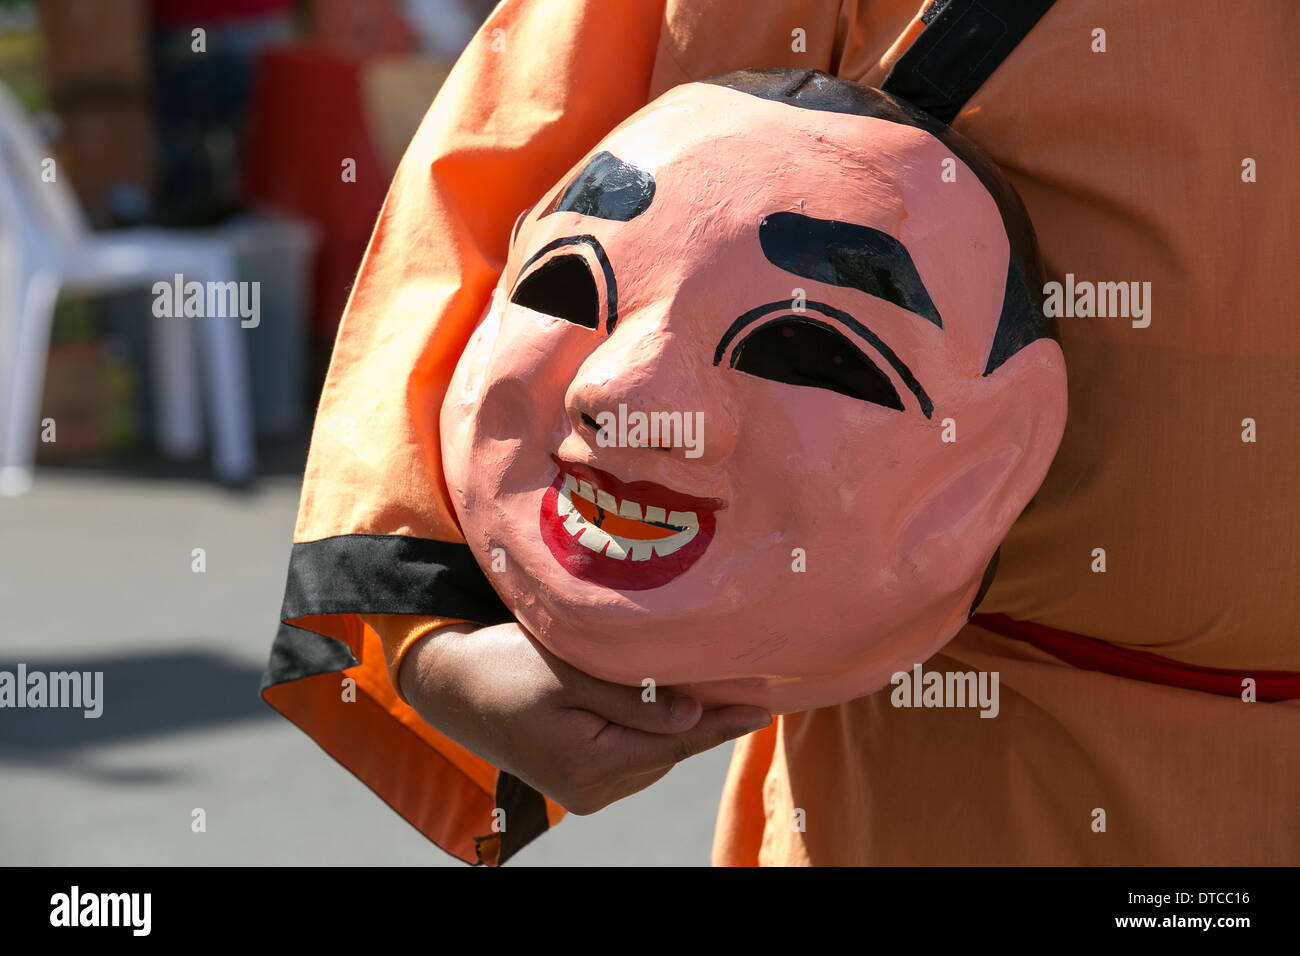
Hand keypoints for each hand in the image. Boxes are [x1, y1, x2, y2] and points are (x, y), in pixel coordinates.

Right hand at [400, 621, 771, 814]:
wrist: (449, 684)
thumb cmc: (502, 666)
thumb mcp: (567, 670)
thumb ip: (632, 695)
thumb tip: (692, 714)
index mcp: (589, 764)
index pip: (674, 741)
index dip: (721, 723)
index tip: (764, 710)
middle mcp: (591, 790)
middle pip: (667, 748)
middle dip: (698, 715)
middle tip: (732, 676)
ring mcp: (585, 791)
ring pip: (652, 751)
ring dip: (672, 721)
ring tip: (694, 682)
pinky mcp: (579, 780)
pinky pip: (632, 753)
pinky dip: (648, 728)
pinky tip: (654, 700)